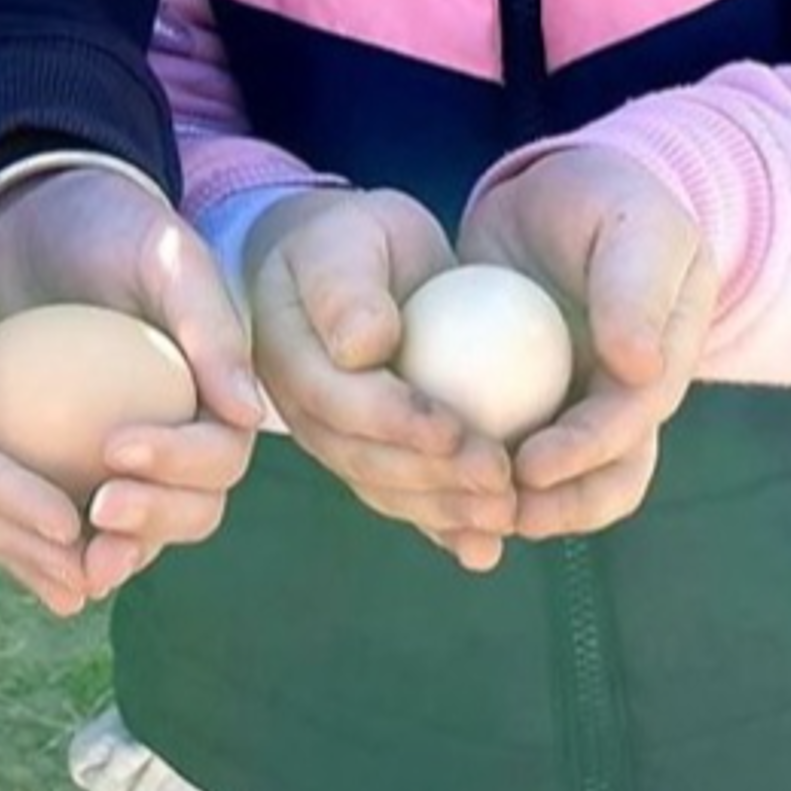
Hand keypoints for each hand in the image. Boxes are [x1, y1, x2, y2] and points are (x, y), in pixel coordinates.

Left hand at [0, 167, 262, 597]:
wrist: (37, 215)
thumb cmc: (112, 225)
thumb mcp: (165, 259)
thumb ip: (209, 327)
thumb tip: (250, 414)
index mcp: (216, 398)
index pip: (219, 456)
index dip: (181, 465)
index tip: (119, 447)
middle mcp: (179, 439)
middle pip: (191, 510)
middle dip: (154, 523)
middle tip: (98, 510)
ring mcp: (124, 461)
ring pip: (135, 533)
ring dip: (112, 556)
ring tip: (73, 565)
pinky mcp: (66, 467)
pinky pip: (68, 520)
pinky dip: (54, 548)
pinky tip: (24, 555)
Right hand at [244, 189, 514, 570]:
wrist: (349, 269)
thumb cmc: (353, 243)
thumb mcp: (345, 240)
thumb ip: (344, 288)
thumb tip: (364, 347)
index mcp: (285, 357)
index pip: (339, 400)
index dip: (396, 422)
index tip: (456, 431)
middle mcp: (302, 412)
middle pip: (362, 458)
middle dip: (432, 480)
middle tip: (499, 483)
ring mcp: (333, 442)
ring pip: (384, 489)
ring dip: (443, 513)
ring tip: (504, 517)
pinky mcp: (368, 460)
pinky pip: (403, 498)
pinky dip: (442, 528)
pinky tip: (483, 550)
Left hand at [458, 147, 718, 539]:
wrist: (551, 198)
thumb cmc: (602, 201)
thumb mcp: (632, 224)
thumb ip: (636, 288)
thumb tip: (642, 369)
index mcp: (660, 368)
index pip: (630, 426)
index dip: (584, 455)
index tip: (532, 468)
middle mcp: (624, 403)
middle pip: (606, 479)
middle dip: (559, 508)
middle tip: (500, 512)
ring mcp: (575, 411)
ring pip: (558, 485)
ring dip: (519, 510)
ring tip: (468, 519)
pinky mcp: (522, 411)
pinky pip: (502, 456)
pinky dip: (476, 485)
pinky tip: (431, 502)